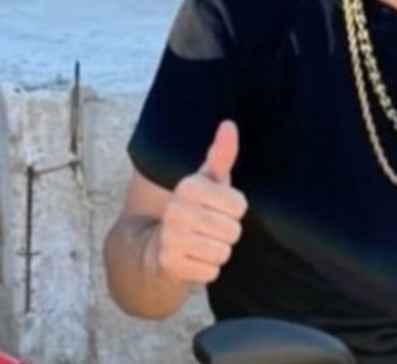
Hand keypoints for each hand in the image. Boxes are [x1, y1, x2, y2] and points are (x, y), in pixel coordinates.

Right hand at [151, 120, 247, 285]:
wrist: (157, 247)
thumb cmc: (194, 210)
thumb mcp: (209, 181)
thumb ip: (221, 155)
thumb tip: (229, 124)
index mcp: (188, 186)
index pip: (239, 205)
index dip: (234, 211)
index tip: (218, 209)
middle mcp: (175, 209)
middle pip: (233, 231)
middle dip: (227, 233)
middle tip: (210, 229)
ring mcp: (171, 237)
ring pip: (223, 252)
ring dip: (218, 252)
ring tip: (202, 244)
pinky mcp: (170, 264)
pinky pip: (211, 272)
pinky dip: (207, 269)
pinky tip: (194, 259)